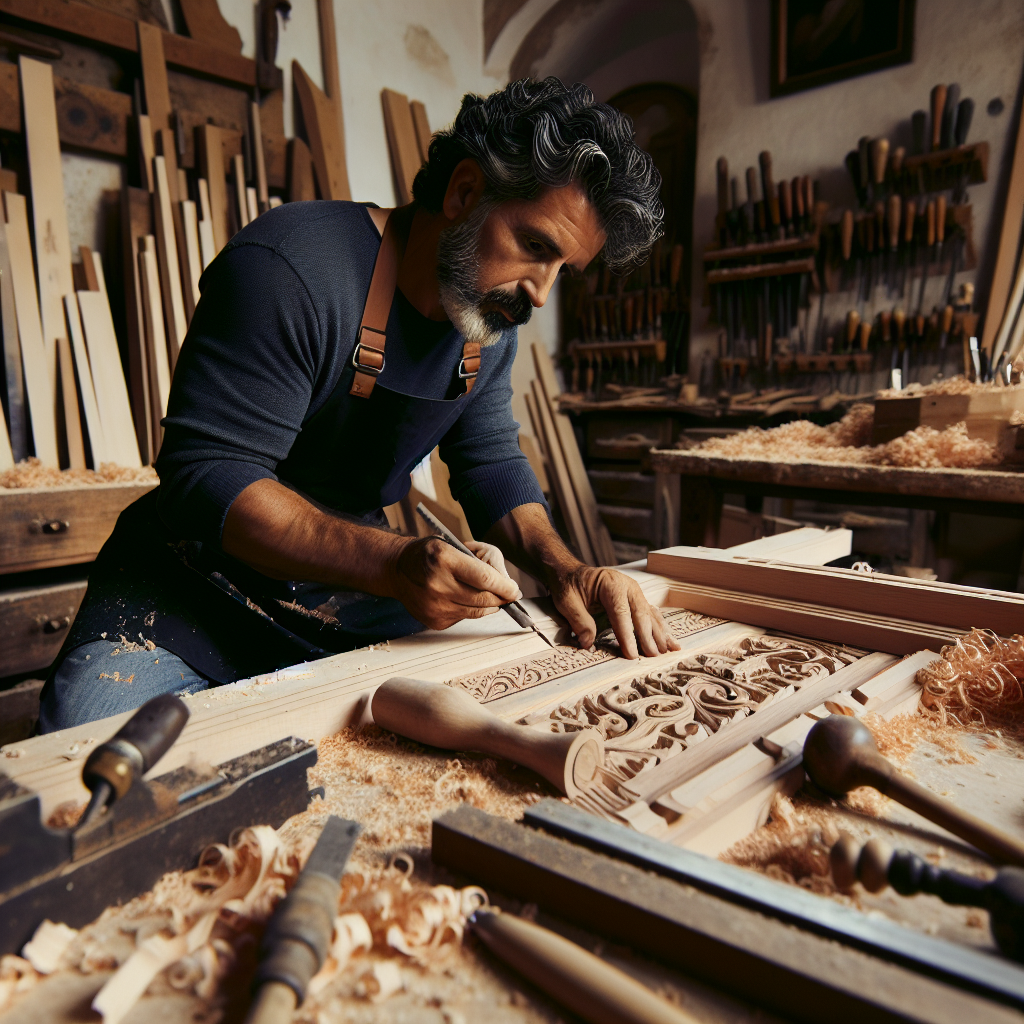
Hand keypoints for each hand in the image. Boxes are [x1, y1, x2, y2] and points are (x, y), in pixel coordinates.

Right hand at [389, 536, 520, 630]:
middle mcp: (438, 584)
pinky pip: (464, 617)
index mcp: (444, 559)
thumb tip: (508, 586)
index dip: (505, 586)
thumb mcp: (455, 545)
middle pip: (484, 599)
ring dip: (489, 605)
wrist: (398, 569)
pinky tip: (464, 598)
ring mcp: (435, 606)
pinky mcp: (434, 621)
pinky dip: (470, 609)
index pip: (486, 579)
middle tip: (508, 593)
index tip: (514, 589)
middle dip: (501, 597)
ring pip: (477, 611)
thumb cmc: (431, 553)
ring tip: (491, 596)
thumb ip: (483, 561)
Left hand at [550, 565, 679, 659]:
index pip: (621, 613)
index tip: (632, 654)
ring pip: (650, 614)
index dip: (627, 635)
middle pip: (640, 613)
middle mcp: (627, 586)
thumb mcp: (566, 602)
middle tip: (653, 656)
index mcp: (610, 584)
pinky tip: (670, 640)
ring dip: (659, 633)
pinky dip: (660, 627)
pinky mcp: (636, 598)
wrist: (570, 572)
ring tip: (668, 650)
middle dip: (648, 637)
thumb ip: (579, 621)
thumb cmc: (568, 586)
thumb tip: (588, 643)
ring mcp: (634, 591)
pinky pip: (651, 613)